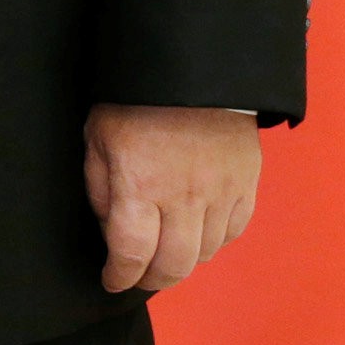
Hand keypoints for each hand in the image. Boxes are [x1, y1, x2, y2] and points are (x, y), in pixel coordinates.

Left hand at [84, 104, 261, 291]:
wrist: (194, 64)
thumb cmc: (135, 97)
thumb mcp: (98, 135)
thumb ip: (100, 186)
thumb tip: (111, 228)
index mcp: (141, 183)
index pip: (131, 253)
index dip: (120, 276)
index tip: (112, 280)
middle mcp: (184, 195)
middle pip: (173, 264)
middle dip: (152, 279)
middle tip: (139, 277)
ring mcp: (221, 192)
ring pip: (205, 252)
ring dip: (183, 261)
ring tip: (167, 254)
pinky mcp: (246, 183)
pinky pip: (234, 230)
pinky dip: (214, 241)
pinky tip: (198, 233)